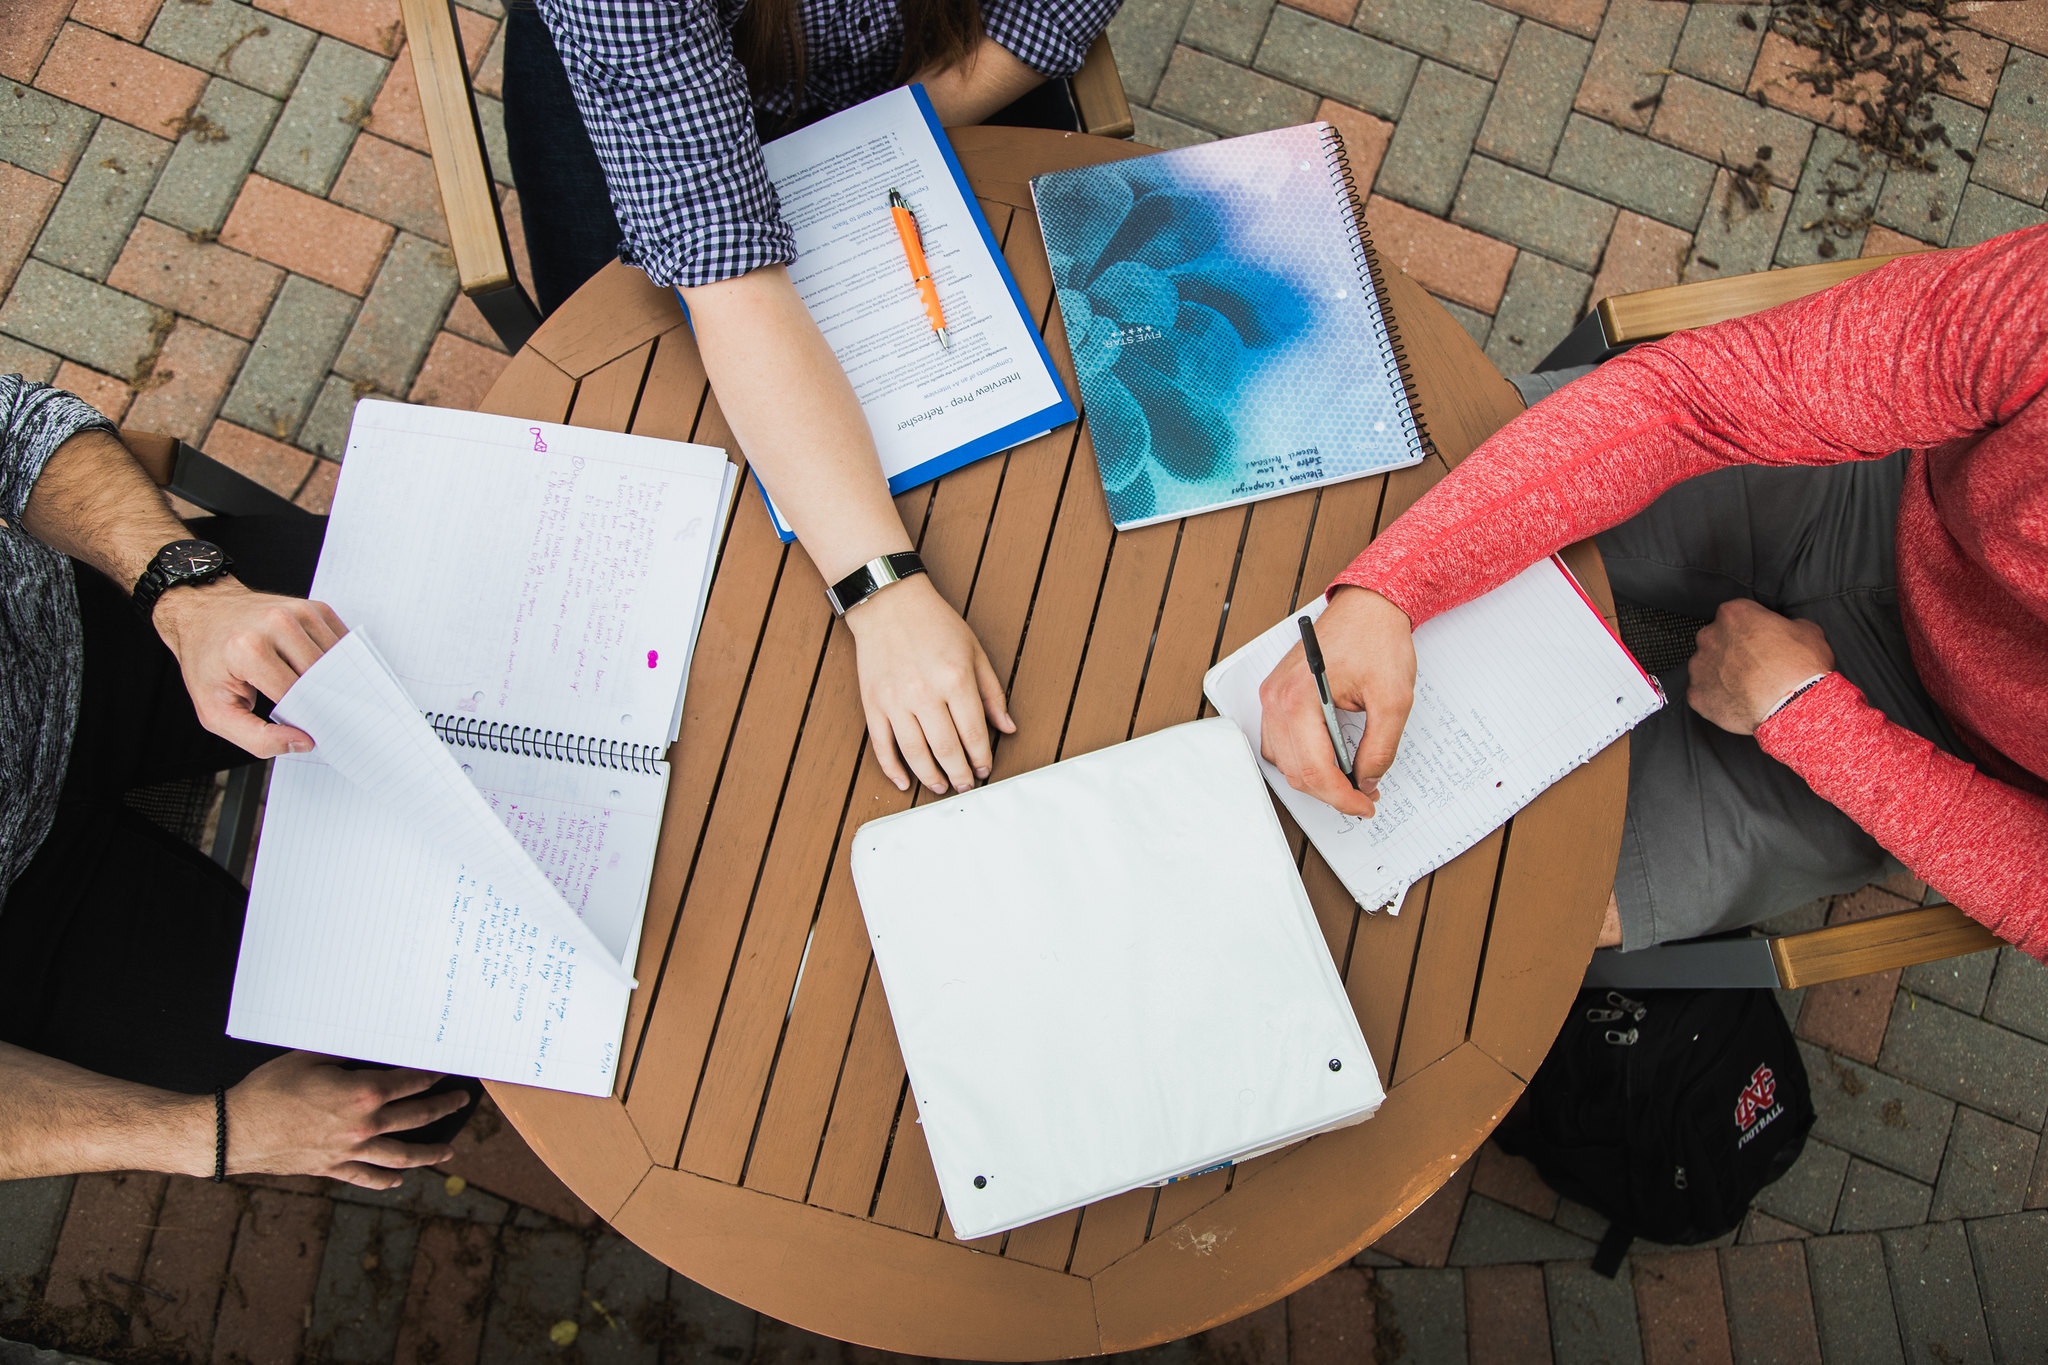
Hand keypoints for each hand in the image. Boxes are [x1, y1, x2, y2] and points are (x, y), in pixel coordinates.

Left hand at [152, 578, 346, 757]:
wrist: (203, 612)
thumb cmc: (208, 662)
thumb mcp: (216, 712)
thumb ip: (257, 739)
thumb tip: (303, 742)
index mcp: (248, 649)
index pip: (296, 694)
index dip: (304, 717)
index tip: (305, 730)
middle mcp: (276, 623)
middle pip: (320, 677)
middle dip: (320, 699)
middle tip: (308, 712)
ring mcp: (297, 611)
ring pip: (337, 660)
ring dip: (330, 680)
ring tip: (309, 689)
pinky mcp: (313, 607)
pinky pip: (341, 643)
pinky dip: (336, 661)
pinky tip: (317, 668)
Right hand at [224, 1051, 465, 1188]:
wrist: (234, 1131)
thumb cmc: (269, 1089)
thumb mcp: (309, 1058)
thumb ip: (346, 1054)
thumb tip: (370, 1047)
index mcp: (362, 1093)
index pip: (410, 1082)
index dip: (432, 1074)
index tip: (448, 1070)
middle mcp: (363, 1125)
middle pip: (417, 1117)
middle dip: (443, 1108)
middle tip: (460, 1103)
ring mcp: (350, 1151)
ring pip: (402, 1155)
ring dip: (429, 1154)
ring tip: (449, 1152)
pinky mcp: (332, 1168)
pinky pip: (368, 1178)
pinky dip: (387, 1180)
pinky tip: (400, 1180)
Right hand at [843, 574, 1015, 793]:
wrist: (889, 604)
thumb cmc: (935, 624)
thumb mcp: (974, 651)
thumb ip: (992, 693)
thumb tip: (1007, 728)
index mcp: (955, 680)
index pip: (973, 734)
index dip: (981, 758)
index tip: (985, 770)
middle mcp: (925, 694)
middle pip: (946, 749)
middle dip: (960, 774)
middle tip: (966, 785)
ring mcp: (896, 701)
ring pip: (915, 754)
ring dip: (930, 777)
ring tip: (941, 786)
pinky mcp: (873, 704)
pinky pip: (882, 745)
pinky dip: (893, 769)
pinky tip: (904, 782)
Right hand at [1257, 586, 1415, 817]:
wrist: (1368, 606)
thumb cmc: (1377, 640)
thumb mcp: (1394, 700)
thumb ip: (1380, 748)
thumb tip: (1366, 780)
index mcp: (1301, 698)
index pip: (1315, 769)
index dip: (1342, 797)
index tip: (1366, 805)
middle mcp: (1277, 699)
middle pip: (1295, 771)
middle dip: (1331, 793)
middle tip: (1364, 796)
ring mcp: (1272, 696)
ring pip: (1282, 762)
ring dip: (1314, 779)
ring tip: (1348, 781)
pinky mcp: (1277, 694)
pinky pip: (1278, 743)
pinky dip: (1301, 760)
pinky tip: (1327, 759)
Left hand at [1688, 598, 1833, 734]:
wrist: (1794, 705)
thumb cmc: (1800, 669)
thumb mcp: (1807, 631)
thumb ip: (1787, 625)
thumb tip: (1787, 630)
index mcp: (1734, 614)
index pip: (1736, 615)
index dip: (1750, 629)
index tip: (1759, 640)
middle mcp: (1710, 636)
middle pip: (1717, 639)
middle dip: (1732, 651)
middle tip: (1754, 665)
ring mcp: (1699, 666)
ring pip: (1707, 666)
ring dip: (1722, 674)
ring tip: (1747, 687)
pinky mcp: (1696, 694)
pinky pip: (1703, 693)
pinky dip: (1716, 698)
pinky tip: (1737, 702)